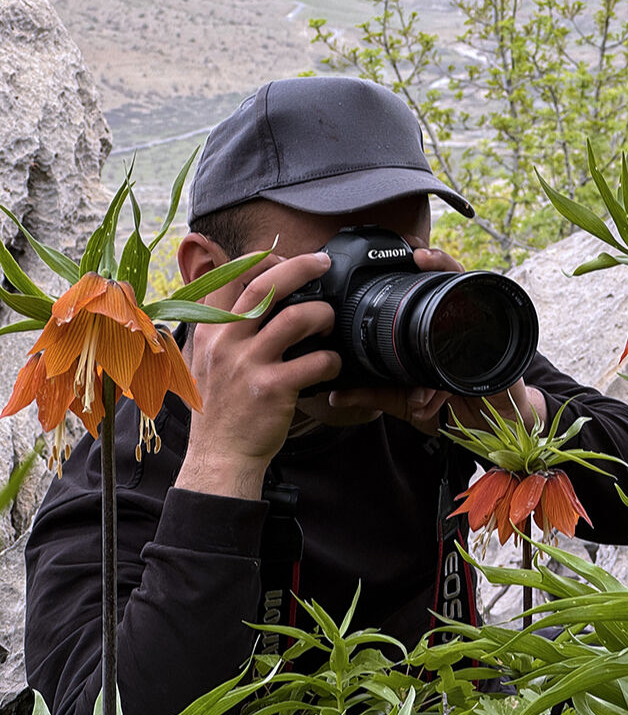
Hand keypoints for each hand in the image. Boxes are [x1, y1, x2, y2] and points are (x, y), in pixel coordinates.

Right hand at [175, 252, 340, 499]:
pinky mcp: (272, 389)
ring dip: (322, 314)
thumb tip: (254, 298)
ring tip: (330, 321)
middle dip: (299, 266)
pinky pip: (315, 361)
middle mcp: (225, 342)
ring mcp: (248, 365)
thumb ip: (224, 330)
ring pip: (294, 318)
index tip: (283, 257)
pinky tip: (334, 364)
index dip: (261, 260)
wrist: (220, 456)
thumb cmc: (221, 408)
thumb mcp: (206, 361)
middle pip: (264, 285)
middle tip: (323, 262)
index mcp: (209, 331)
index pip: (230, 277)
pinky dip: (332, 359)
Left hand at [325, 246, 547, 434]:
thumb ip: (374, 394)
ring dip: (445, 267)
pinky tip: (453, 282)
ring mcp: (479, 330)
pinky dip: (470, 295)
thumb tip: (334, 394)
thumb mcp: (405, 402)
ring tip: (423, 257)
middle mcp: (458, 326)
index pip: (425, 294)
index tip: (392, 254)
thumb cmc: (454, 410)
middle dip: (430, 259)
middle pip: (446, 280)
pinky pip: (485, 311)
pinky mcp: (496, 340)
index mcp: (435, 334)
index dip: (412, 271)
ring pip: (463, 288)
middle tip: (411, 249)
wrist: (493, 428)